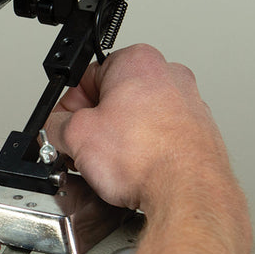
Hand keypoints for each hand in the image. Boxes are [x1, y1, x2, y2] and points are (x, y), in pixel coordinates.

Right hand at [43, 44, 242, 225]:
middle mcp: (169, 75)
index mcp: (137, 61)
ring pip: (138, 118)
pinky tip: (135, 171)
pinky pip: (159, 137)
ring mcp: (189, 103)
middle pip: (114, 97)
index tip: (64, 125)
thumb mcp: (77, 136)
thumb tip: (55, 128)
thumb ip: (56, 125)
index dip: (69, 105)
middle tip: (83, 149)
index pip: (86, 77)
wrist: (186, 193)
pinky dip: (145, 151)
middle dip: (95, 124)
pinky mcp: (199, 132)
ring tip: (111, 164)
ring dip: (119, 139)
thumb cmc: (147, 158)